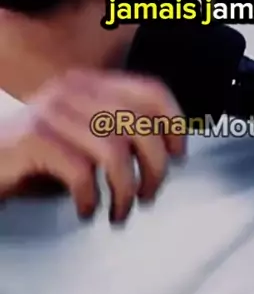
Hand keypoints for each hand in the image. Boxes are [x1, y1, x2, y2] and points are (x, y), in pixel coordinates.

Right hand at [0, 69, 185, 222]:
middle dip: (154, 167)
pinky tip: (85, 211)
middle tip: (148, 196)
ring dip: (125, 188)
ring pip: (114, 150)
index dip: (175, 124)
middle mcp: (74, 89)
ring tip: (119, 211)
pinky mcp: (34, 139)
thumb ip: (119, 133)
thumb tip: (168, 153)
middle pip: (139, 125)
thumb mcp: (85, 137)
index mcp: (92, 83)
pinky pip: (80, 171)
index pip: (151, 90)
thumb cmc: (39, 157)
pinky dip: (90, 198)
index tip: (179, 156)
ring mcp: (52, 111)